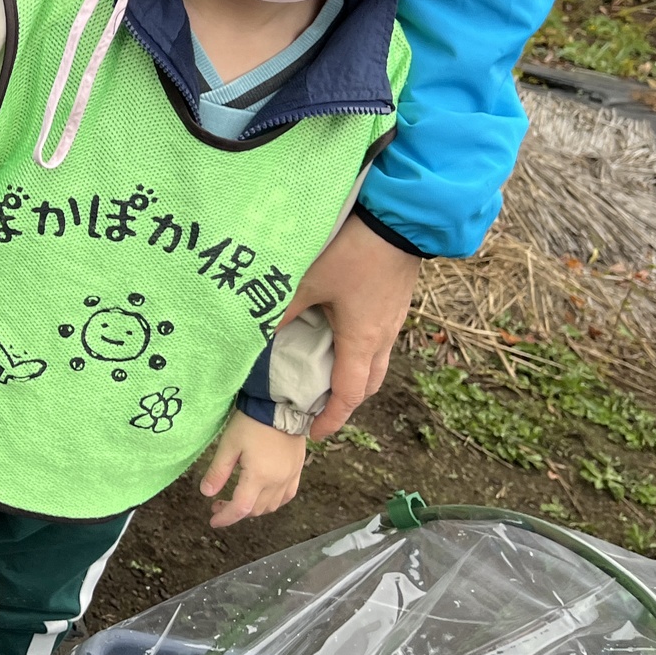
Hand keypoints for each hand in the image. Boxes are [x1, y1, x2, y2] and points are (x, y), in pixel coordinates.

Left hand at [198, 413, 305, 528]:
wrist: (281, 406)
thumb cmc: (252, 423)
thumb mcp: (229, 445)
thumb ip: (218, 471)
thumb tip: (206, 493)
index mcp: (259, 477)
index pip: (241, 508)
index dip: (226, 518)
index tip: (213, 521)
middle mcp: (277, 481)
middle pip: (256, 509)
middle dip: (236, 511)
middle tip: (219, 503)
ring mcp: (290, 477)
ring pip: (272, 506)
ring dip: (253, 508)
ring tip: (237, 499)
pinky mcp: (297, 470)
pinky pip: (286, 496)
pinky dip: (272, 502)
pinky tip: (262, 495)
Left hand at [280, 213, 420, 440]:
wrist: (400, 220)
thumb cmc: (354, 252)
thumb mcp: (309, 281)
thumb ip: (282, 309)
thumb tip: (255, 335)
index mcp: (360, 341)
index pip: (347, 395)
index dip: (331, 419)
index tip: (314, 434)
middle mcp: (382, 338)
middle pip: (367, 385)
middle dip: (345, 402)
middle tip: (320, 409)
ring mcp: (393, 321)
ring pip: (376, 364)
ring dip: (355, 378)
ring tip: (328, 377)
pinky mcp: (395, 304)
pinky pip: (380, 342)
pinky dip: (362, 354)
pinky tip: (342, 338)